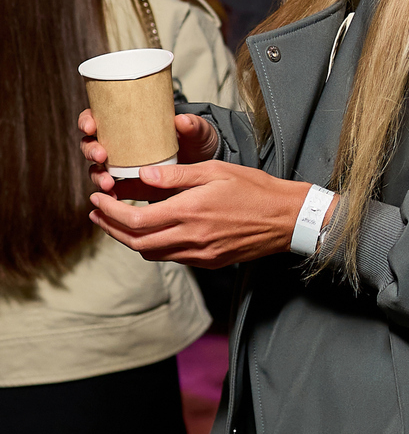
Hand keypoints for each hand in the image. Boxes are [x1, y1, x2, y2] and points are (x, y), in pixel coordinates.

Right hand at [80, 109, 219, 200]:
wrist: (205, 171)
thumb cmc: (196, 144)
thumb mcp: (197, 133)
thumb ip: (192, 126)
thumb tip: (182, 121)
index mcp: (129, 124)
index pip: (98, 117)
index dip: (88, 120)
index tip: (92, 126)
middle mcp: (120, 145)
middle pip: (91, 145)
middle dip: (90, 150)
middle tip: (101, 155)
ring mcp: (123, 167)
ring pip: (97, 170)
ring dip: (97, 176)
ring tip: (109, 182)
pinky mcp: (130, 187)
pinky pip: (112, 192)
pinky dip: (108, 197)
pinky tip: (113, 199)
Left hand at [88, 158, 321, 267]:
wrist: (287, 219)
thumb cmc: (255, 189)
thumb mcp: (215, 171)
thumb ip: (176, 174)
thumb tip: (142, 174)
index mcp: (189, 212)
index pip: (135, 220)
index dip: (109, 212)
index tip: (96, 199)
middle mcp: (191, 238)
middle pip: (135, 243)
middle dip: (110, 229)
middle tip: (96, 213)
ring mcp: (200, 254)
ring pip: (151, 254)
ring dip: (128, 240)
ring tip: (116, 222)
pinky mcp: (209, 262)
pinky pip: (171, 258)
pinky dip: (153, 246)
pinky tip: (151, 231)